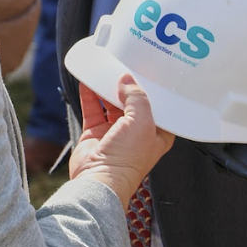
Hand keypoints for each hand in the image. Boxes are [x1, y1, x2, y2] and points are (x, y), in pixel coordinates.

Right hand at [69, 76, 172, 208]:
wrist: (99, 180)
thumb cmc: (128, 159)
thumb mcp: (142, 122)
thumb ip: (137, 98)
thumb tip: (126, 80)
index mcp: (157, 134)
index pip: (159, 107)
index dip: (155, 90)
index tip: (149, 72)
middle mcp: (137, 133)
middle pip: (133, 102)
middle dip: (129, 86)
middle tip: (124, 67)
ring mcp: (115, 133)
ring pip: (111, 103)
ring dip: (108, 88)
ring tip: (105, 70)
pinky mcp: (96, 133)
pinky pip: (93, 109)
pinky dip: (90, 94)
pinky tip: (88, 80)